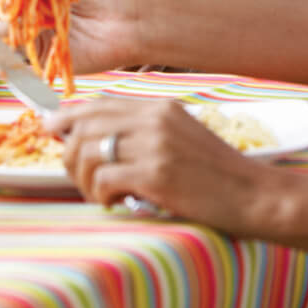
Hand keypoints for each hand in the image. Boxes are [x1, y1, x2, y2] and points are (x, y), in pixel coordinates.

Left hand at [54, 97, 285, 233]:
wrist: (256, 196)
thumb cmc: (217, 174)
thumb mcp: (180, 137)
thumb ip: (141, 131)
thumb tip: (89, 136)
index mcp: (158, 107)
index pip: (97, 104)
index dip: (67, 117)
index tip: (51, 131)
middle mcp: (153, 119)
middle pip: (83, 127)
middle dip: (69, 155)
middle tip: (80, 178)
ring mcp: (154, 145)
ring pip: (86, 153)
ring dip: (83, 181)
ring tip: (99, 196)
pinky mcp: (155, 174)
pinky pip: (103, 179)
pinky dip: (100, 195)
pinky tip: (115, 203)